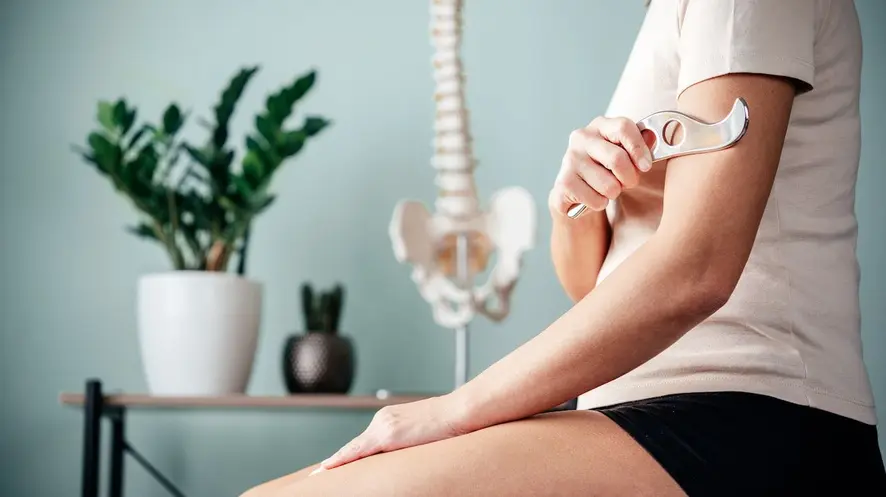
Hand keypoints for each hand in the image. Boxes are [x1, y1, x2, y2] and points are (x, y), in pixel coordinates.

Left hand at [310, 395, 467, 474]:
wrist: (461, 411)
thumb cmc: (452, 424)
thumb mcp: (426, 432)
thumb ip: (411, 441)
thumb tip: (410, 454)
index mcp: (390, 418)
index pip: (363, 441)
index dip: (346, 455)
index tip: (329, 465)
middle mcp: (382, 419)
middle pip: (355, 446)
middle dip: (337, 462)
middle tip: (317, 477)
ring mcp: (383, 426)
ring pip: (353, 449)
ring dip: (336, 464)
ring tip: (318, 478)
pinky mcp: (387, 435)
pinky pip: (357, 451)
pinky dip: (341, 460)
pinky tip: (328, 469)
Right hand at [549, 116, 653, 215]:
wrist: (576, 193)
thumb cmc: (605, 169)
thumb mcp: (624, 154)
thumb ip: (639, 145)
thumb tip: (653, 137)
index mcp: (599, 125)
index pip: (623, 127)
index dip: (639, 148)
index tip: (646, 166)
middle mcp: (581, 138)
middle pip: (617, 159)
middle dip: (630, 178)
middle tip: (627, 183)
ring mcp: (569, 160)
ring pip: (609, 185)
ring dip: (614, 193)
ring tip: (605, 188)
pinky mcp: (563, 183)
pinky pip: (596, 200)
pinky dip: (599, 204)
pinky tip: (591, 196)